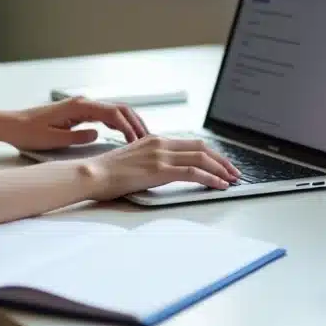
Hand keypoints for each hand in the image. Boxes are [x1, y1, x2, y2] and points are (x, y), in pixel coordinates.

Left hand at [0, 97, 150, 150]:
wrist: (11, 124)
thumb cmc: (28, 132)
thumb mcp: (53, 139)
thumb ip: (77, 137)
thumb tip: (98, 135)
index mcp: (79, 106)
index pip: (113, 114)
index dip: (128, 128)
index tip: (137, 142)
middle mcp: (83, 103)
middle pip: (119, 109)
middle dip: (136, 123)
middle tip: (149, 139)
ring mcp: (82, 106)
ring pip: (114, 111)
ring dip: (129, 123)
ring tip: (141, 139)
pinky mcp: (79, 112)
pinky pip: (105, 115)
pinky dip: (118, 124)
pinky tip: (124, 135)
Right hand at [83, 136, 241, 199]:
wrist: (92, 174)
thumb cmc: (107, 172)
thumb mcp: (133, 160)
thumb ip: (151, 161)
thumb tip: (167, 171)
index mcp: (155, 140)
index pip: (191, 143)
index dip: (211, 153)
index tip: (222, 163)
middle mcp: (160, 143)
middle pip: (201, 147)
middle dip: (222, 160)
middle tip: (234, 171)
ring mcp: (161, 155)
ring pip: (201, 157)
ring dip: (221, 169)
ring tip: (231, 179)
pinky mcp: (159, 169)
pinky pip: (193, 171)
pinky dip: (211, 177)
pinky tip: (219, 184)